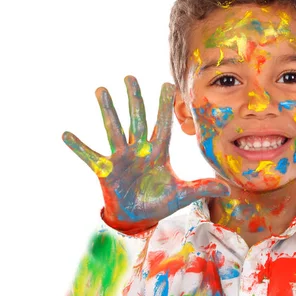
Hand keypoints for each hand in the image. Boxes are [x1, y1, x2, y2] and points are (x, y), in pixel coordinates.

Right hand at [62, 75, 229, 231]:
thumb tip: (230, 189)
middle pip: (137, 120)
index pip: (163, 125)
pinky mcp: (106, 171)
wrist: (138, 218)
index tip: (168, 84)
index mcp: (158, 152)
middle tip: (130, 76)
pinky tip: (66, 133)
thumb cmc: (159, 202)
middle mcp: (140, 150)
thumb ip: (204, 188)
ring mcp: (122, 158)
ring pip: (115, 130)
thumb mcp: (183, 194)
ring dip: (108, 111)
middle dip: (135, 99)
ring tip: (101, 90)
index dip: (165, 106)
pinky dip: (78, 147)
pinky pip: (90, 156)